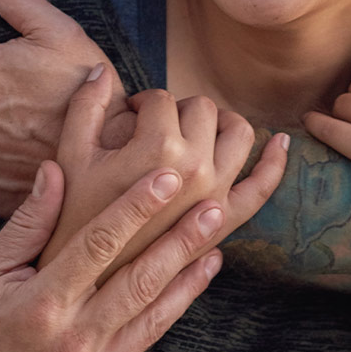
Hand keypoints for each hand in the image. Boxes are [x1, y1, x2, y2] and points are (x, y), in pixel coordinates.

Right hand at [0, 160, 228, 351]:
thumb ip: (26, 225)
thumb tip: (56, 170)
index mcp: (38, 307)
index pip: (98, 246)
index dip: (136, 208)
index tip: (167, 177)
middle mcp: (70, 341)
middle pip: (138, 281)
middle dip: (180, 242)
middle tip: (214, 207)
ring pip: (150, 315)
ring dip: (187, 277)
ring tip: (216, 242)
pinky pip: (142, 343)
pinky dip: (170, 311)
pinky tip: (189, 286)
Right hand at [40, 65, 290, 282]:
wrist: (87, 284)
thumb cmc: (73, 219)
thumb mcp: (70, 159)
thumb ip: (85, 107)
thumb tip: (100, 68)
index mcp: (158, 148)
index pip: (161, 99)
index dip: (140, 101)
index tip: (126, 114)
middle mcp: (197, 168)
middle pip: (201, 109)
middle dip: (177, 109)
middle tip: (154, 124)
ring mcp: (216, 195)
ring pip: (239, 133)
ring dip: (220, 122)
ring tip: (195, 129)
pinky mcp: (226, 222)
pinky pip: (261, 187)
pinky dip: (274, 162)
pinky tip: (280, 143)